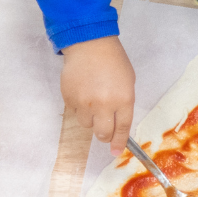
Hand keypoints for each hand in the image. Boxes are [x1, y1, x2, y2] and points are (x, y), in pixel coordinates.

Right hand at [61, 35, 136, 154]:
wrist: (89, 44)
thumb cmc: (113, 61)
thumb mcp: (128, 82)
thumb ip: (124, 105)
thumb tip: (117, 126)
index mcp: (123, 99)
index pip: (122, 129)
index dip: (118, 142)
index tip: (115, 151)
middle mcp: (103, 104)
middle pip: (102, 133)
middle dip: (104, 135)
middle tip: (104, 128)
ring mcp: (84, 102)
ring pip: (86, 125)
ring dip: (91, 119)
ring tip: (92, 101)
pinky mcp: (69, 98)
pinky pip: (74, 113)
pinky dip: (79, 108)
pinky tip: (83, 92)